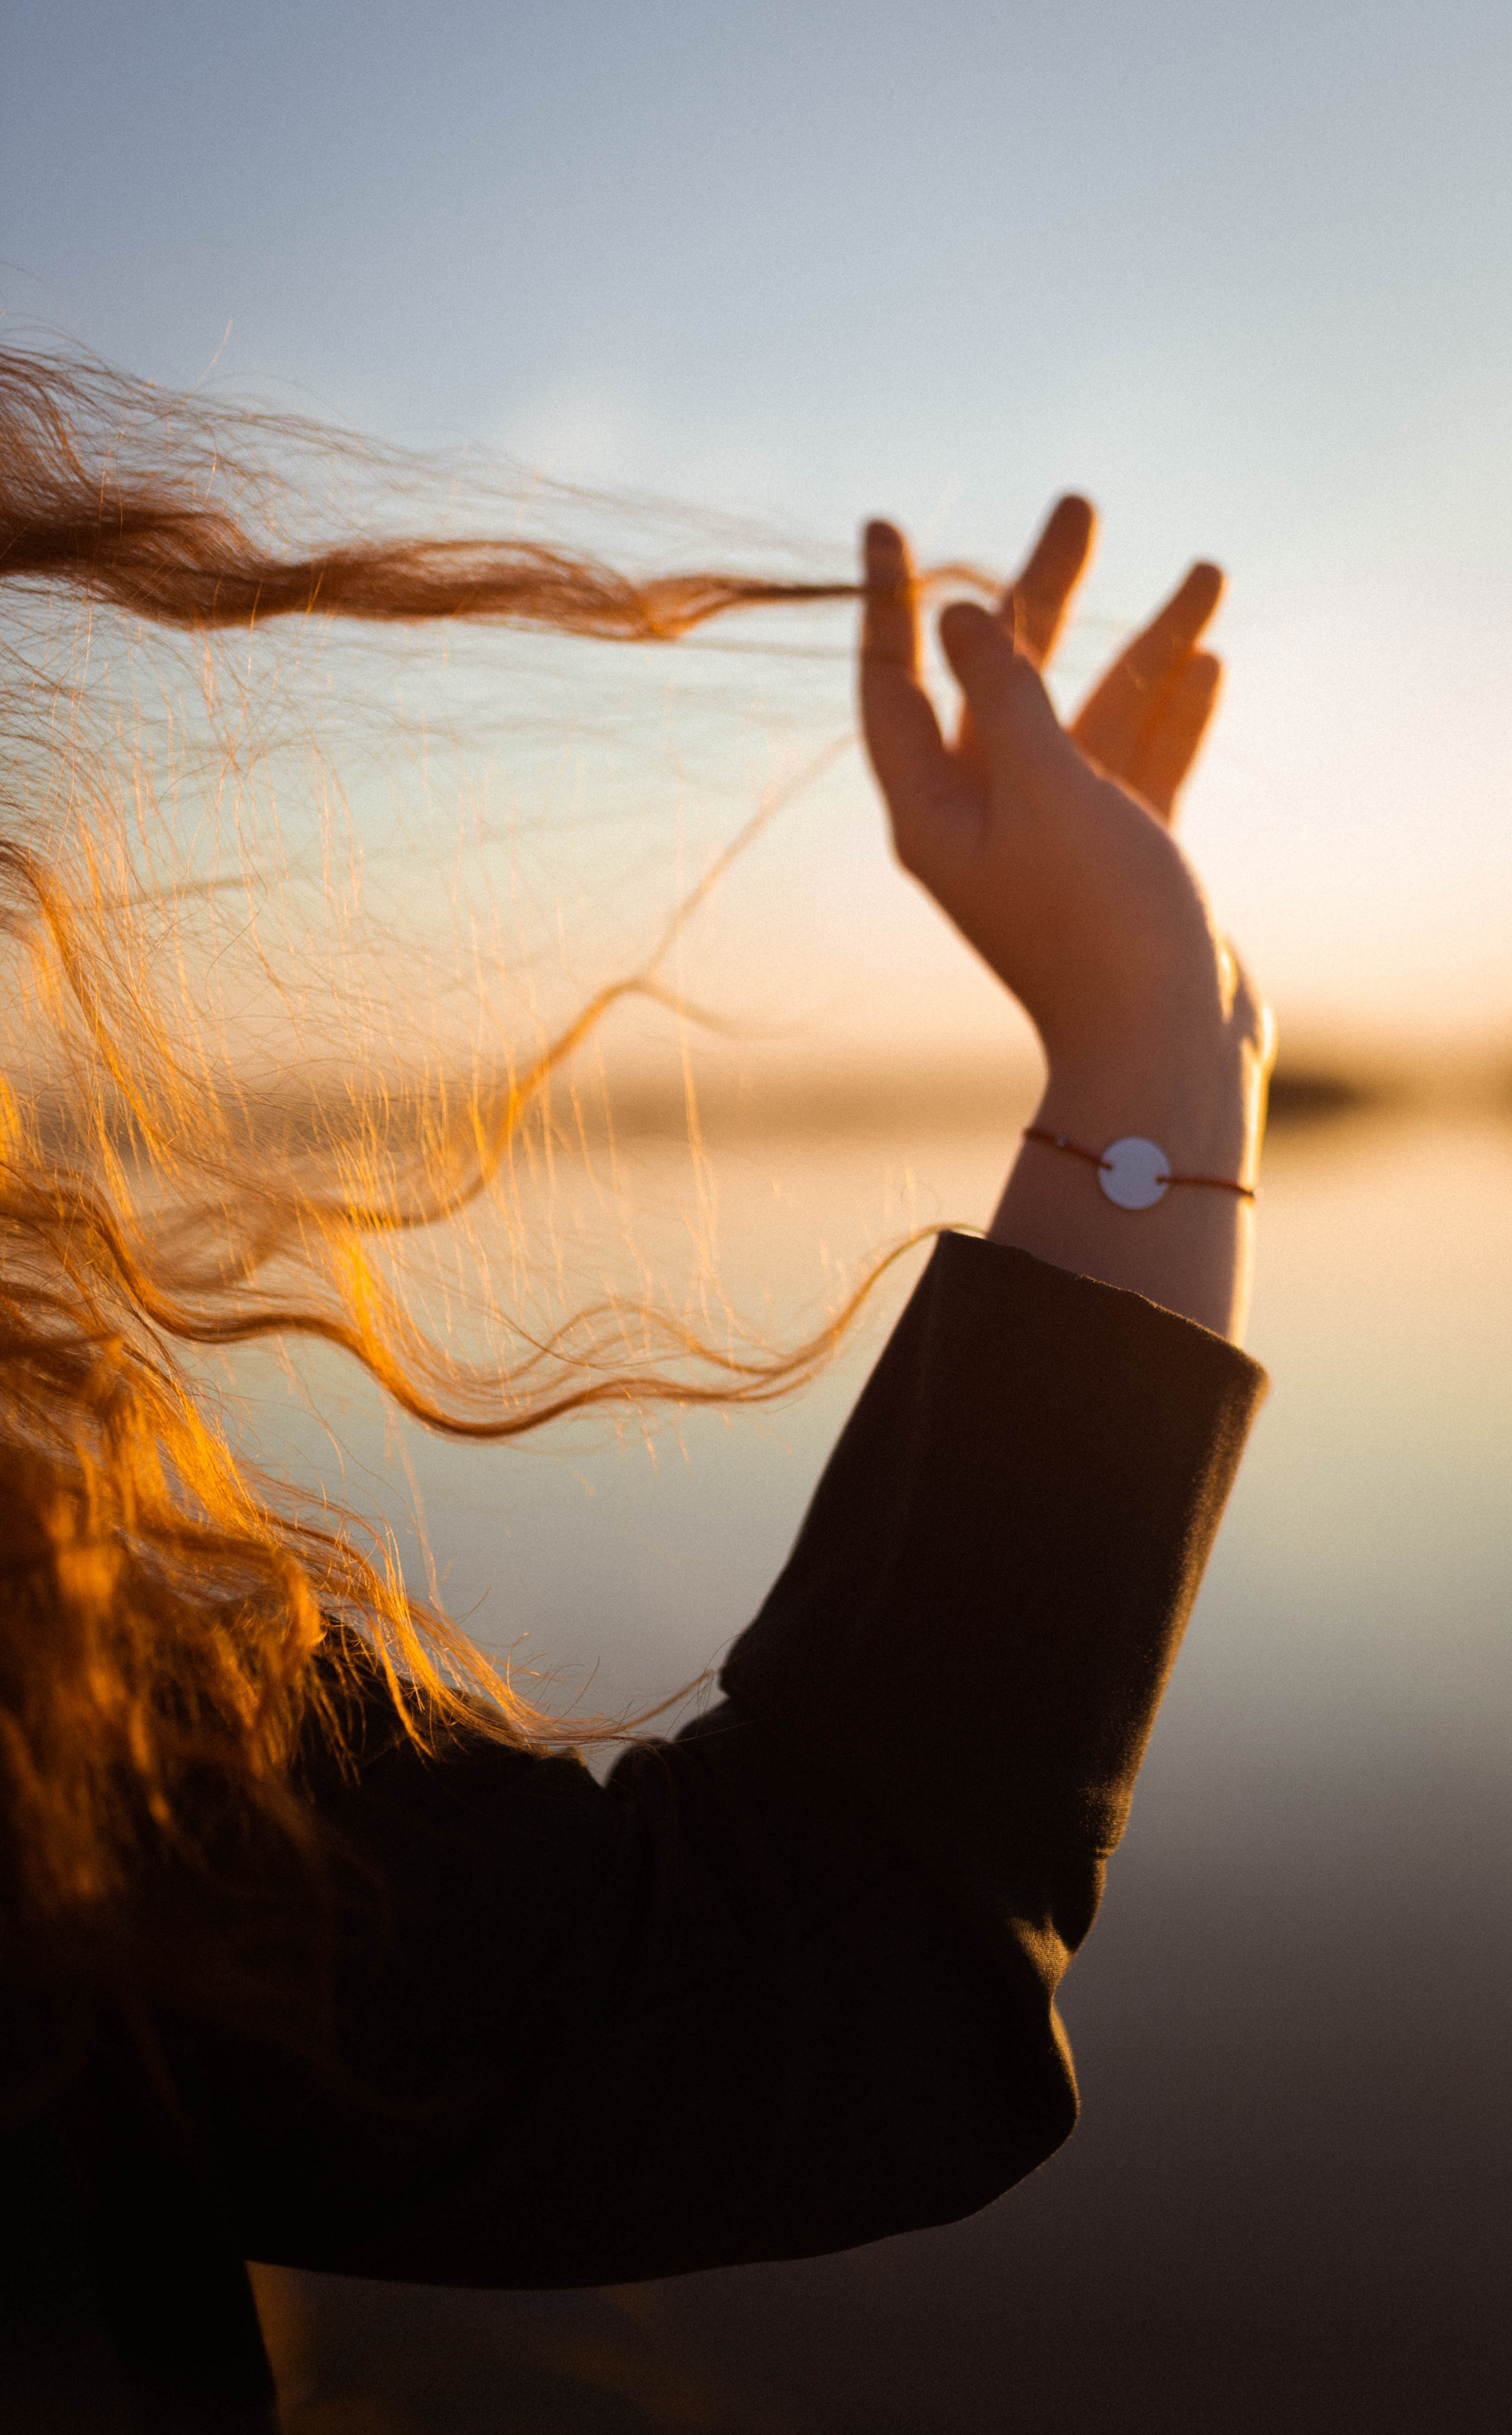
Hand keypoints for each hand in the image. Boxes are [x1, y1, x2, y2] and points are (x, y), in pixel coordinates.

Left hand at [860, 499, 1258, 1077]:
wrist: (1165, 1049)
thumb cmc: (1098, 926)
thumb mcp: (1045, 791)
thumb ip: (1005, 695)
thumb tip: (959, 614)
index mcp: (935, 810)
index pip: (893, 683)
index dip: (888, 601)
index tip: (883, 523)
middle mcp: (986, 818)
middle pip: (1004, 678)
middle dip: (1044, 592)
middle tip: (1080, 506)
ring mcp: (1058, 839)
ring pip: (1092, 715)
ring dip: (1146, 644)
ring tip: (1205, 572)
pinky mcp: (1122, 861)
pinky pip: (1142, 766)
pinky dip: (1172, 713)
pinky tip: (1206, 657)